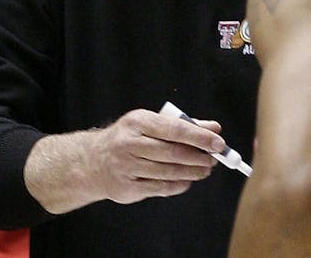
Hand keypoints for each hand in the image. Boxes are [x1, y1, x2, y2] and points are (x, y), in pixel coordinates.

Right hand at [24, 108, 227, 213]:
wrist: (92, 161)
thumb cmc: (129, 139)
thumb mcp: (151, 124)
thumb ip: (183, 126)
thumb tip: (214, 129)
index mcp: (137, 122)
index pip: (174, 129)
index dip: (199, 137)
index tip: (218, 143)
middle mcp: (128, 143)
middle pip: (172, 153)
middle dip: (198, 157)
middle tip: (213, 159)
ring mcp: (126, 167)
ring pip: (168, 172)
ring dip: (192, 172)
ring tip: (204, 170)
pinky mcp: (126, 188)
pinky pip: (160, 188)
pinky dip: (179, 185)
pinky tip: (187, 181)